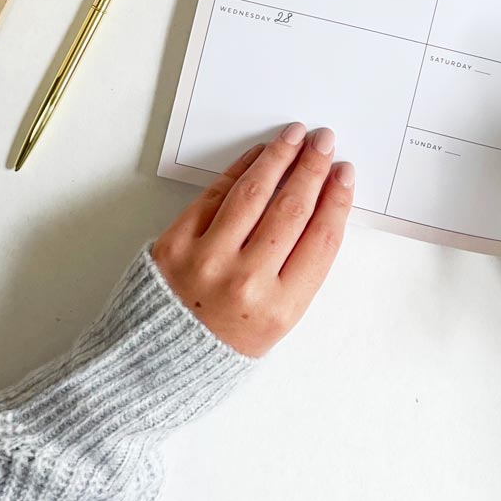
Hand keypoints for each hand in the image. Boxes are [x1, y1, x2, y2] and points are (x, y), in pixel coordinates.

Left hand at [152, 123, 353, 355]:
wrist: (156, 363)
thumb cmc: (223, 341)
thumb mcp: (276, 319)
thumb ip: (299, 267)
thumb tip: (320, 201)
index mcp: (278, 309)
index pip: (321, 238)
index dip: (337, 199)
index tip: (344, 174)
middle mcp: (245, 283)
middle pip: (292, 209)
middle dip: (312, 169)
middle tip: (324, 143)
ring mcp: (207, 260)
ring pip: (254, 193)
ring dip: (279, 157)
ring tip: (295, 136)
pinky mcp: (175, 243)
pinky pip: (215, 195)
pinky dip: (240, 169)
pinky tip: (258, 155)